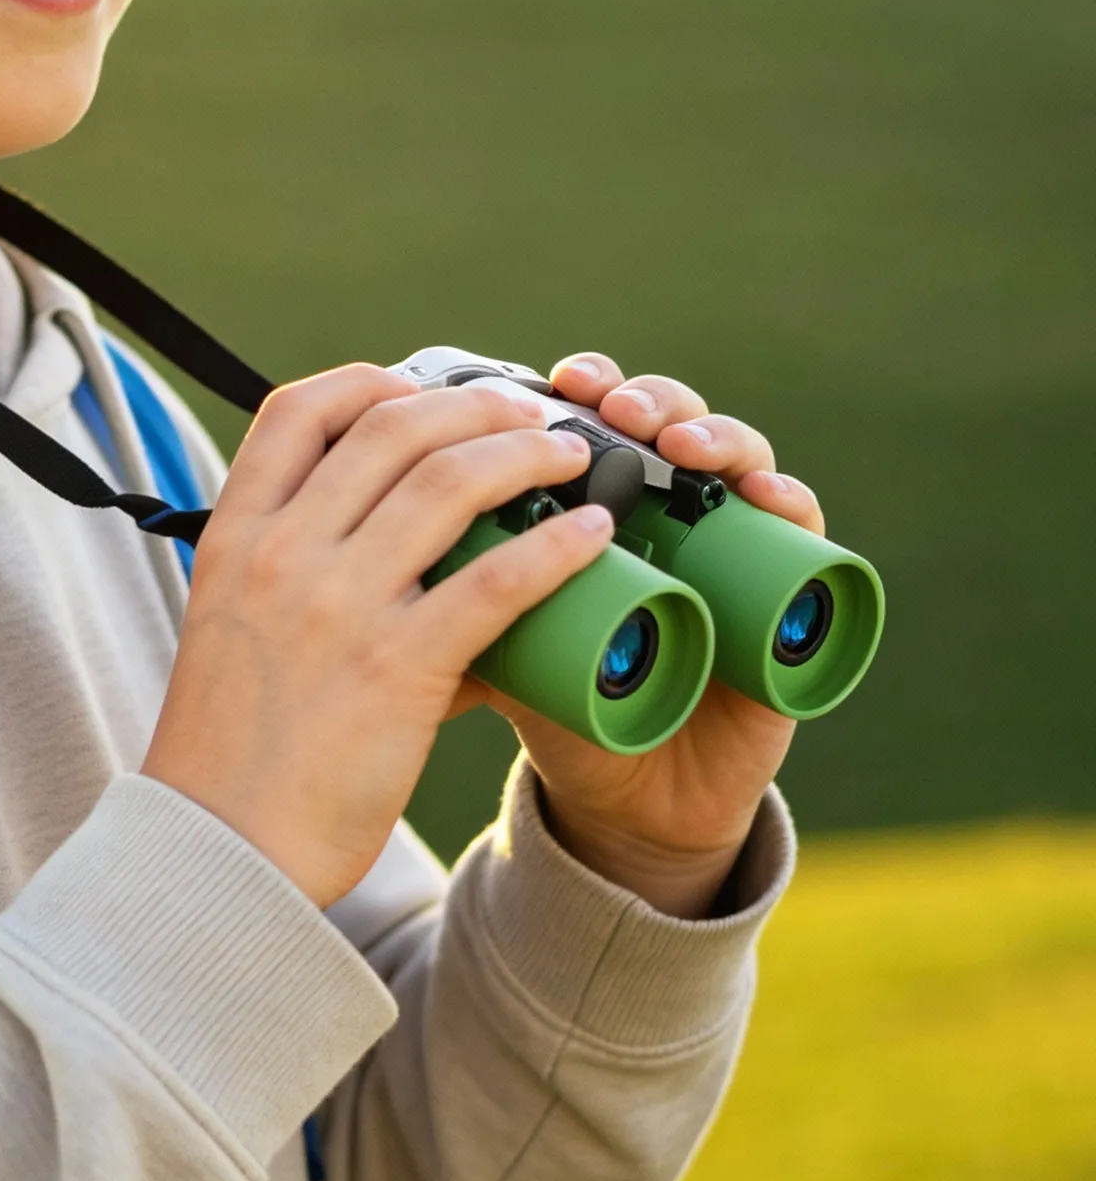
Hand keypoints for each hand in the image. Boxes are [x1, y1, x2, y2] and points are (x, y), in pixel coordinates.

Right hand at [142, 364, 615, 908]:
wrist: (221, 850)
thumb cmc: (231, 746)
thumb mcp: (231, 626)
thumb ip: (291, 570)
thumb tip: (391, 541)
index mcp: (235, 535)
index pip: (298, 410)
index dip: (370, 381)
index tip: (420, 389)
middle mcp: (281, 553)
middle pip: (390, 427)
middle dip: (474, 404)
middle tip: (526, 415)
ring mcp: (336, 606)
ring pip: (449, 482)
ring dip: (525, 452)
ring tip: (571, 456)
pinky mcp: (396, 669)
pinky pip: (494, 581)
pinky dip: (555, 546)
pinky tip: (594, 534)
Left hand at [478, 353, 817, 918]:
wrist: (629, 800)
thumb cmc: (560, 705)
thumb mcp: (498, 640)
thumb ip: (451, 590)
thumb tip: (378, 535)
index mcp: (594, 503)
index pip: (595, 417)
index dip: (580, 389)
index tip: (551, 380)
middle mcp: (666, 508)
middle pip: (665, 421)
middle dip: (642, 399)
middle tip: (614, 409)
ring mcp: (729, 543)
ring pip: (735, 459)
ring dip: (714, 434)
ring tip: (681, 444)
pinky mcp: (786, 597)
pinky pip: (801, 536)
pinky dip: (791, 503)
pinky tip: (768, 493)